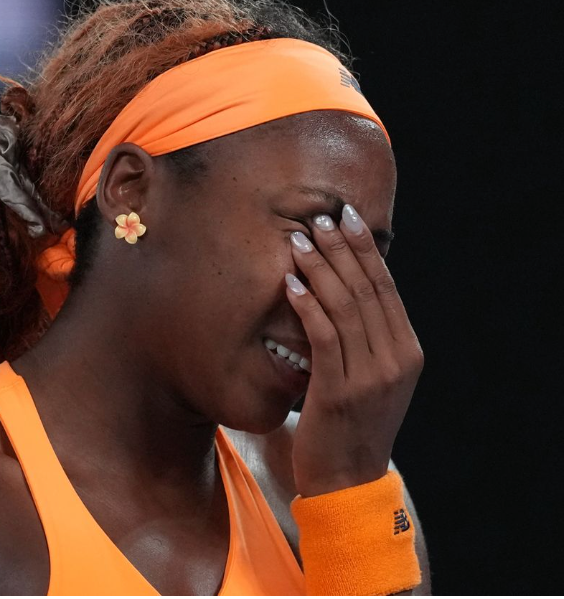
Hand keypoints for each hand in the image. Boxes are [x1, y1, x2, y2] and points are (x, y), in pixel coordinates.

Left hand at [284, 205, 422, 496]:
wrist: (347, 480)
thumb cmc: (351, 424)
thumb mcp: (373, 379)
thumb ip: (368, 340)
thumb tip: (344, 291)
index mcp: (407, 352)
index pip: (385, 289)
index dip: (366, 250)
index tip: (348, 218)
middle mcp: (395, 360)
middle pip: (367, 290)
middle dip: (343, 249)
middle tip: (321, 217)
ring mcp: (370, 376)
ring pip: (345, 307)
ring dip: (321, 268)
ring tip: (300, 240)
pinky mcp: (338, 390)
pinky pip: (323, 336)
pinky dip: (308, 305)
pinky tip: (291, 283)